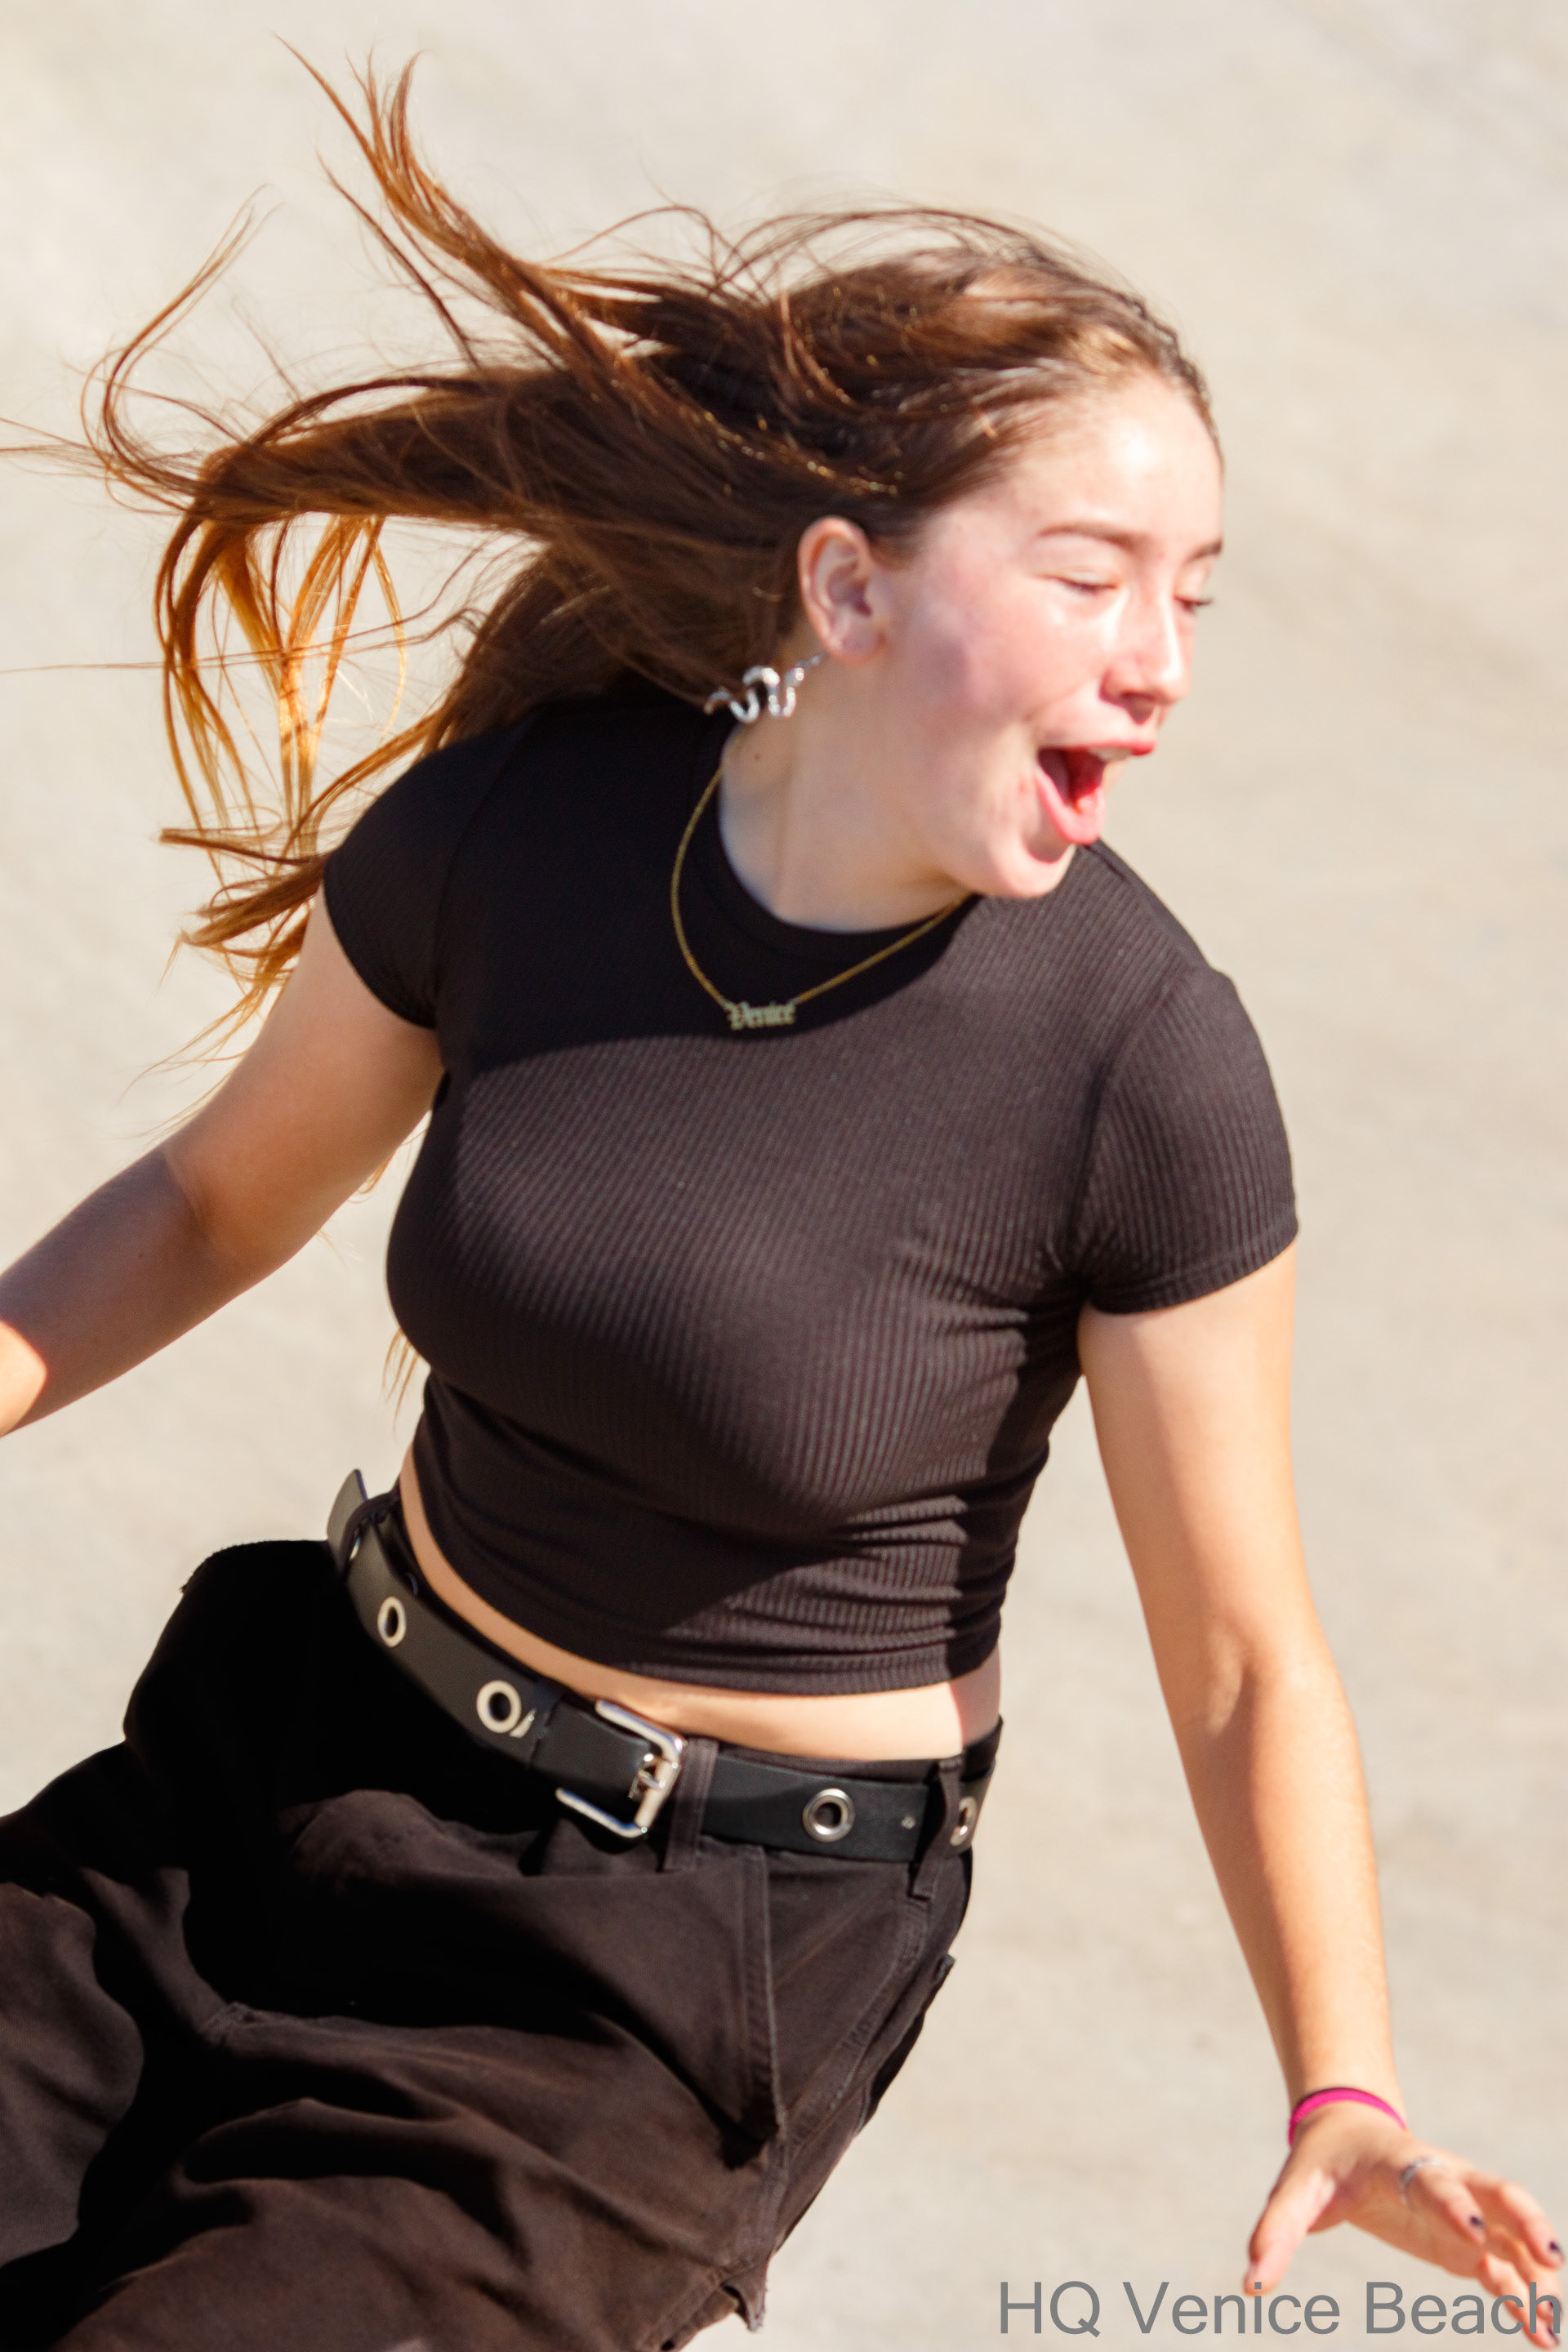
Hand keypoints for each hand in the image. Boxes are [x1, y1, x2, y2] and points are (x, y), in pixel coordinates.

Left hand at [1246, 2107, 1563, 2347]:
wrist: (1349, 2132)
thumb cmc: (1322, 2161)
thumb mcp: (1295, 2190)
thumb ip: (1275, 2231)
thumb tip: (1249, 2284)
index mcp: (1402, 2161)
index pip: (1435, 2179)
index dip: (1453, 2204)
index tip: (1472, 2233)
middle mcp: (1445, 2179)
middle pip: (1497, 2193)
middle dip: (1525, 2222)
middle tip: (1550, 2260)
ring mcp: (1463, 2209)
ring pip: (1513, 2234)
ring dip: (1537, 2274)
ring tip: (1554, 2328)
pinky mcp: (1467, 2239)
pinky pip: (1505, 2265)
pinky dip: (1526, 2295)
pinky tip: (1542, 2332)